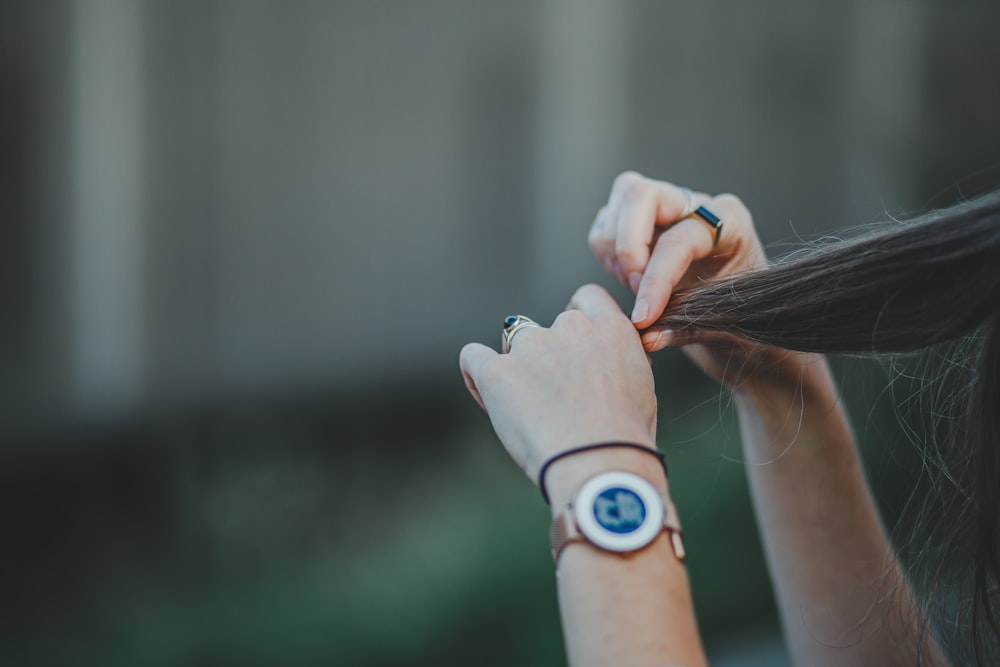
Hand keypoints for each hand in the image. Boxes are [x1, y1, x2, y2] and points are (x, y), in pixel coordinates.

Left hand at [459, 285, 656, 483]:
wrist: (598, 462)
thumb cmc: (625, 438)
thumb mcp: (642, 388)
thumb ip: (620, 362)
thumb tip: (606, 362)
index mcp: (610, 329)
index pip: (587, 298)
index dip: (576, 316)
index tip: (572, 342)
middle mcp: (570, 327)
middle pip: (548, 326)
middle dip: (547, 353)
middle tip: (552, 395)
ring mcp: (531, 347)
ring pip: (513, 342)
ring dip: (516, 366)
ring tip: (524, 408)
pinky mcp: (497, 372)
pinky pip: (473, 356)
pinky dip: (476, 373)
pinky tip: (487, 394)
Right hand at [589, 171, 789, 387]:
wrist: (741, 317)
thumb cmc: (738, 318)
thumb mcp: (722, 325)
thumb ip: (684, 329)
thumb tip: (647, 337)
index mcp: (730, 222)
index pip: (677, 239)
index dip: (655, 280)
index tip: (644, 317)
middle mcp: (697, 204)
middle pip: (640, 194)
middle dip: (626, 246)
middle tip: (633, 287)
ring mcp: (668, 206)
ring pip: (620, 199)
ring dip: (614, 248)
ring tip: (632, 285)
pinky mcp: (642, 220)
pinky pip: (607, 221)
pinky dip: (607, 252)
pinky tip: (627, 278)